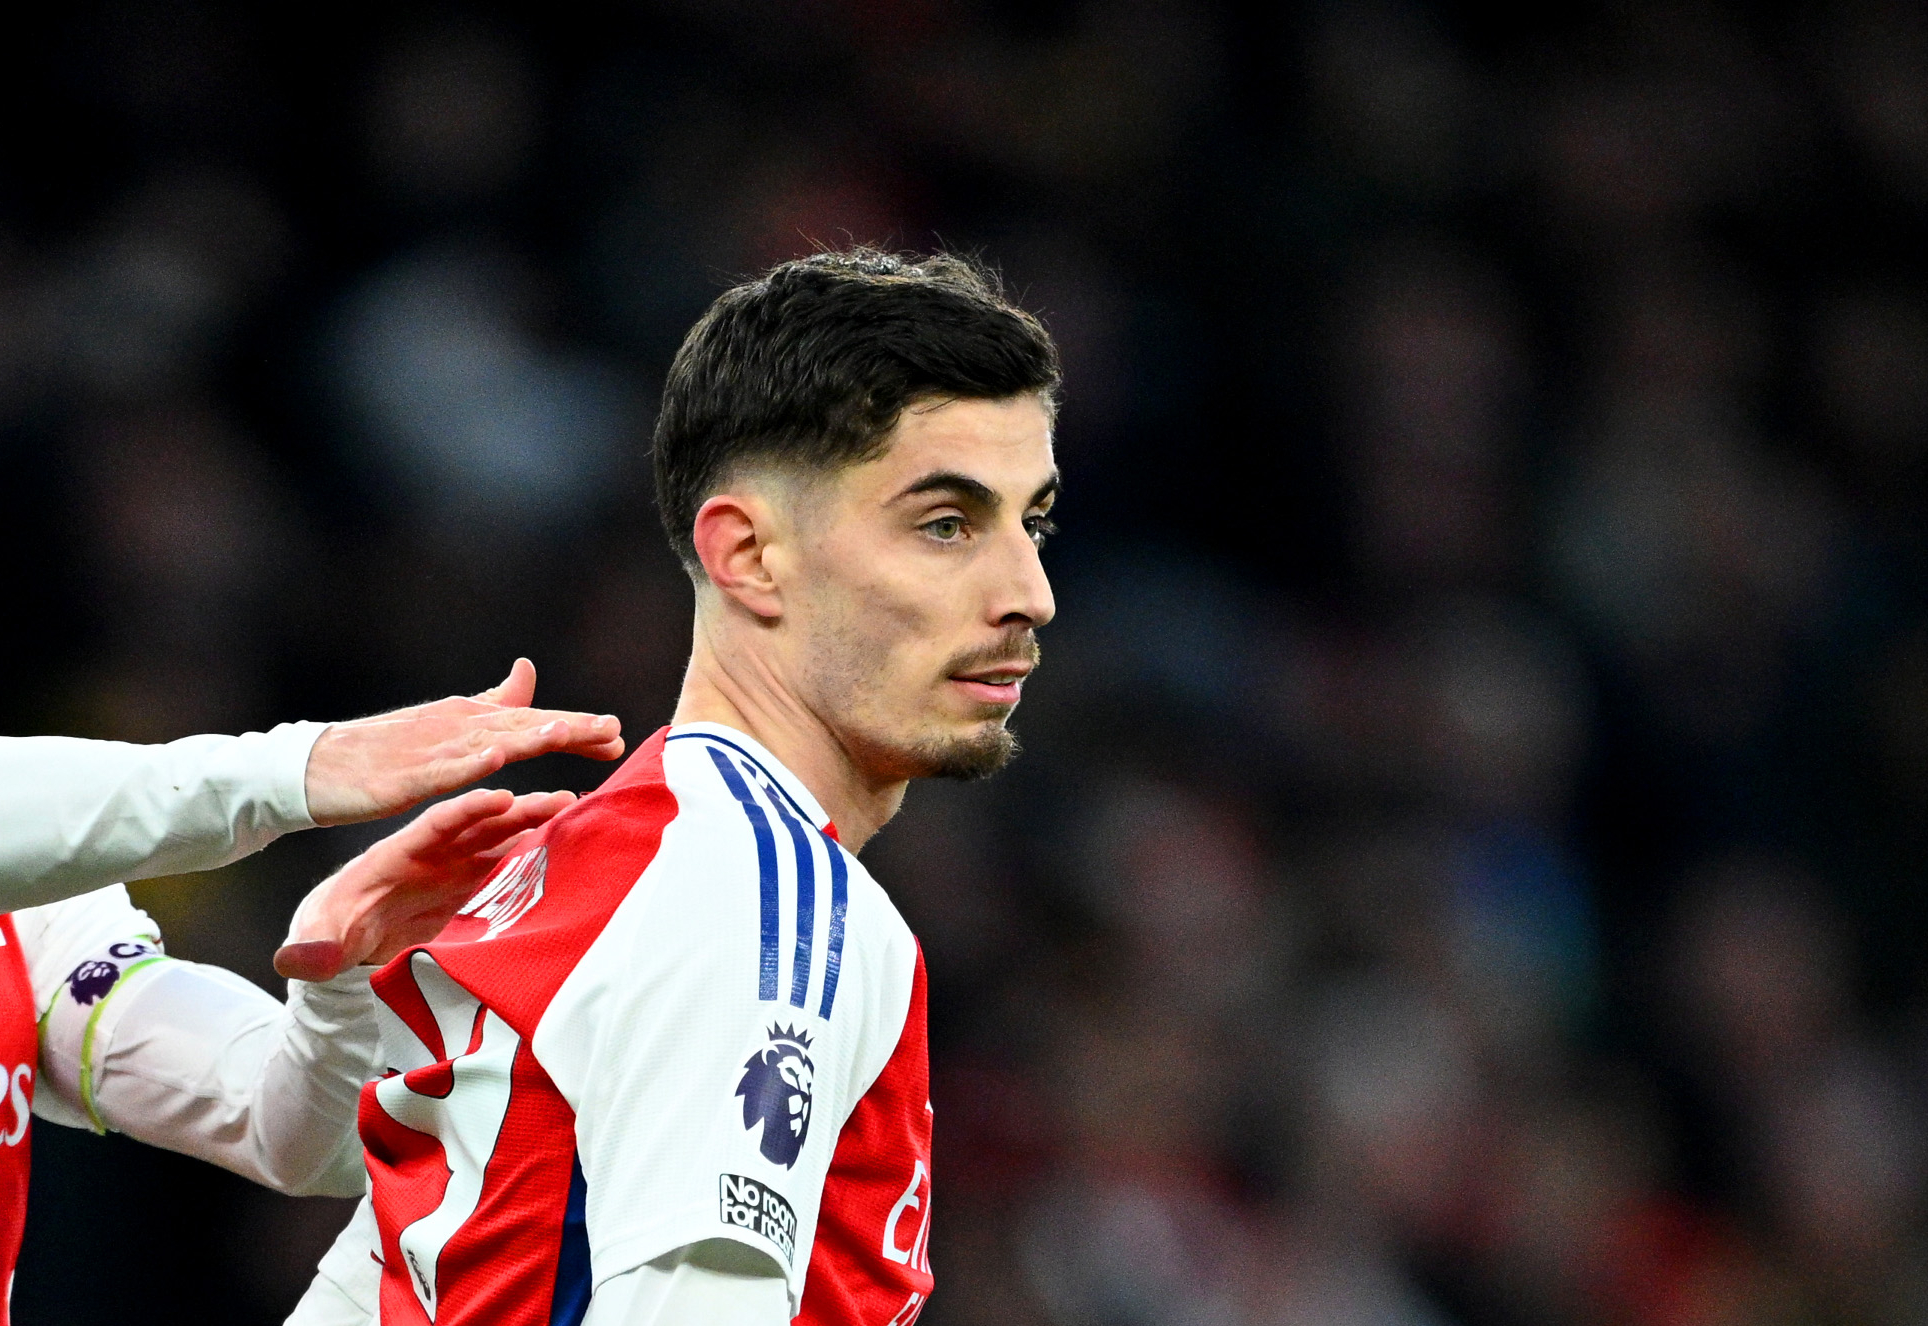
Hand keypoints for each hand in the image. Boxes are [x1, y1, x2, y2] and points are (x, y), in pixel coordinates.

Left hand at [273, 786, 574, 981]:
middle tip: (564, 799)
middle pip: (482, 824)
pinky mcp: (476, 886)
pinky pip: (513, 866)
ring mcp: (460, 867)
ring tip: (580, 815)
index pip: (437, 824)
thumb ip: (312, 949)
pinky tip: (573, 848)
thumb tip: (292, 960)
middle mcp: (437, 853)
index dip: (469, 809)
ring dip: (541, 827)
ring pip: (506, 840)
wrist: (347, 932)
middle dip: (522, 810)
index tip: (500, 797)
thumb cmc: (335, 928)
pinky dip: (542, 855)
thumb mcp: (320, 940)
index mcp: (400, 853)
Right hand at [303, 658, 623, 825]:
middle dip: (567, 729)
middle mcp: (456, 728)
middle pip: (521, 728)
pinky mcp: (402, 778)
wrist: (315, 767)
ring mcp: (429, 750)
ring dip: (527, 738)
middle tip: (613, 732)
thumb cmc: (384, 750)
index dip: (575, 728)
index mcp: (469, 720)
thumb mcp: (447, 724)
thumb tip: (527, 670)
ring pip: (486, 743)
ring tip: (564, 735)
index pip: (532, 722)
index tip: (618, 734)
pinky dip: (466, 764)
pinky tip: (492, 759)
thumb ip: (491, 702)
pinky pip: (439, 772)